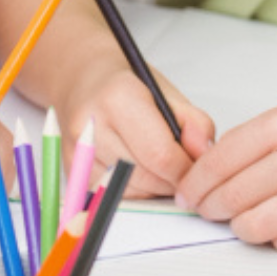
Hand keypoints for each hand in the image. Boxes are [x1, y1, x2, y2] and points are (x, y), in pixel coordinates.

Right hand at [63, 63, 214, 197]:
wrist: (82, 79)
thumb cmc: (127, 84)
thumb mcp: (168, 93)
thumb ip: (194, 123)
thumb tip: (204, 154)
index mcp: (119, 98)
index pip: (161, 155)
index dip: (187, 169)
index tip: (198, 168)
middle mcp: (92, 126)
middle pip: (146, 177)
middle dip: (173, 181)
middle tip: (184, 168)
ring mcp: (78, 153)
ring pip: (131, 191)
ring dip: (155, 188)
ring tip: (161, 165)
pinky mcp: (72, 172)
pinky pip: (114, 196)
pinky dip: (135, 190)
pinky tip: (140, 170)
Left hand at [180, 81, 276, 254]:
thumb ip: (245, 141)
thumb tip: (203, 173)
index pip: (219, 162)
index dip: (194, 183)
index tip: (187, 192)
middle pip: (232, 197)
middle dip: (209, 207)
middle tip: (207, 207)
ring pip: (254, 227)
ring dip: (239, 226)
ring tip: (241, 216)